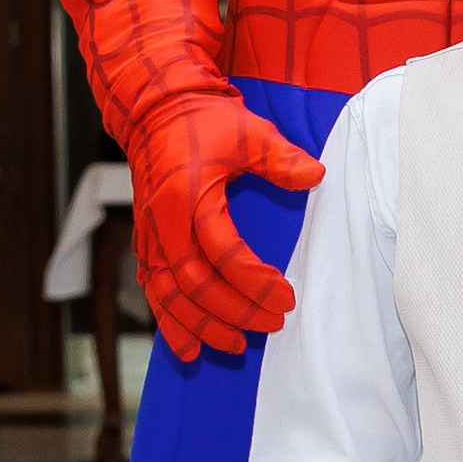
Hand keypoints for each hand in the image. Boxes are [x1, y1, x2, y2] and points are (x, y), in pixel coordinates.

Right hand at [126, 91, 322, 361]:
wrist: (156, 112)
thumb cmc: (205, 122)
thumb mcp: (249, 132)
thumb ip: (280, 158)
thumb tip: (316, 177)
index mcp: (187, 195)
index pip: (220, 250)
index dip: (253, 280)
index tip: (287, 297)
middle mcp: (162, 221)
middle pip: (192, 283)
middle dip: (233, 311)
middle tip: (274, 324)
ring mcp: (149, 235)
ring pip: (166, 294)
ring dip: (200, 325)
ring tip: (236, 346)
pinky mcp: (145, 243)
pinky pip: (152, 291)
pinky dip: (169, 322)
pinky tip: (188, 349)